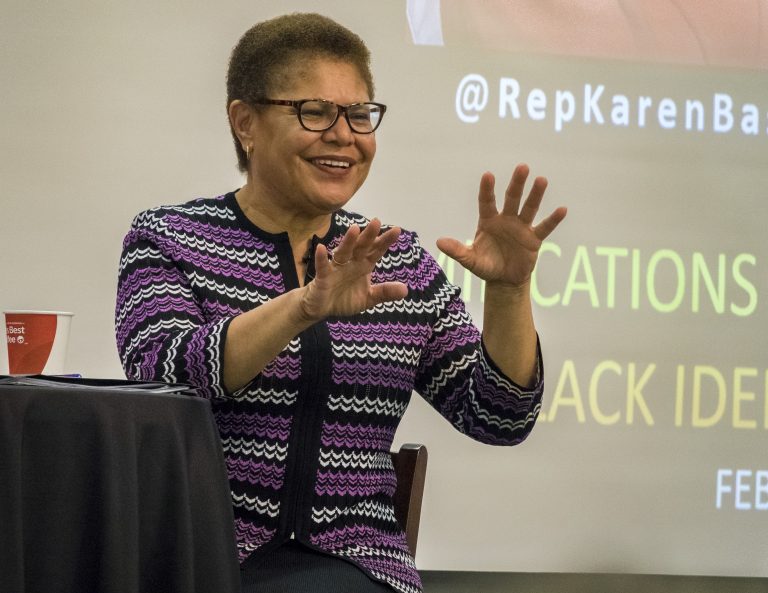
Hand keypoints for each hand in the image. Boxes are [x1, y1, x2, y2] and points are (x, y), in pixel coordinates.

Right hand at [300, 218, 407, 320]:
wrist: (321, 308)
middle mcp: (351, 263)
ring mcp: (336, 268)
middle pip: (361, 247)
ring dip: (348, 241)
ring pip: (343, 252)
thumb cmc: (344, 299)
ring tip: (354, 229)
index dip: (385, 241)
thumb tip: (405, 290)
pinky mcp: (322, 277)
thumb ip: (384, 293)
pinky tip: (322, 248)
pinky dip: (322, 258)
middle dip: (368, 236)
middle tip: (377, 221)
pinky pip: (322, 266)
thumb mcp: (368, 298)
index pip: (375, 251)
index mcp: (363, 266)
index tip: (397, 230)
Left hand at [436, 164, 566, 288]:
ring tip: (541, 180)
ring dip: (535, 195)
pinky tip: (562, 209)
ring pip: (529, 208)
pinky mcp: (534, 239)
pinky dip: (553, 220)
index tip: (488, 175)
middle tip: (522, 167)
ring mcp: (521, 227)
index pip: (487, 202)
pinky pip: (544, 227)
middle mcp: (505, 219)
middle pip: (511, 198)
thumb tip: (439, 242)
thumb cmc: (485, 266)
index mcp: (488, 221)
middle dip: (516, 184)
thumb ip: (457, 250)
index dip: (487, 190)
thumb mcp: (470, 260)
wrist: (504, 280)